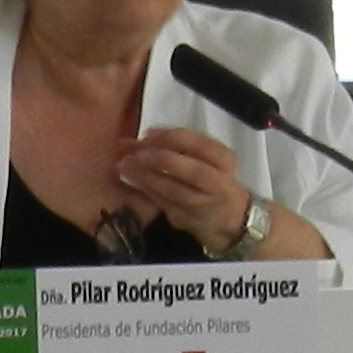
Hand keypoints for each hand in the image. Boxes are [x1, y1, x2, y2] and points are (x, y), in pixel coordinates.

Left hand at [110, 126, 257, 252]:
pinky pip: (164, 204)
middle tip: (136, 153)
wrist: (227, 217)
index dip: (173, 138)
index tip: (148, 133)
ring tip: (126, 165)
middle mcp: (219, 183)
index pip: (202, 145)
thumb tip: (136, 139)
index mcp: (226, 161)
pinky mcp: (187, 219)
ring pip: (175, 191)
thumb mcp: (205, 158)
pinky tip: (132, 180)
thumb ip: (175, 146)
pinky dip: (146, 191)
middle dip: (162, 160)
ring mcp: (203, 204)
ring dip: (148, 177)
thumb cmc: (210, 177)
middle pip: (193, 171)